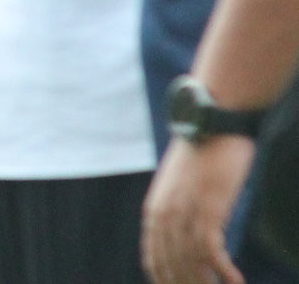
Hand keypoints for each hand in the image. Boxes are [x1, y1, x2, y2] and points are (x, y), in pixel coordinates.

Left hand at [144, 134, 253, 283]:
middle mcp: (165, 213)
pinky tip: (235, 283)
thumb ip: (177, 206)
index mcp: (155, 208)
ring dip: (204, 283)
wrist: (212, 121)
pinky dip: (223, 272)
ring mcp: (186, 212)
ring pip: (190, 262)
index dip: (162, 278)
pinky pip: (211, 251)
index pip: (153, 255)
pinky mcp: (209, 208)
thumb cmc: (201, 152)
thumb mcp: (180, 183)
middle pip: (171, 264)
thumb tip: (184, 228)